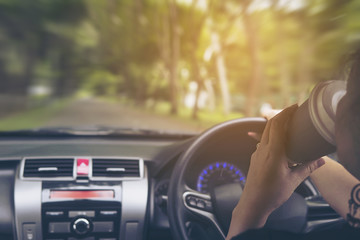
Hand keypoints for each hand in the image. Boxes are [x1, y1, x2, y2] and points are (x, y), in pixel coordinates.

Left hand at [226, 105, 325, 238]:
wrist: (252, 204)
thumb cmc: (272, 194)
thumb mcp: (293, 181)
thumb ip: (307, 168)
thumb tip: (320, 160)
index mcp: (273, 152)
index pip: (278, 125)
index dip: (286, 113)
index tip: (294, 106)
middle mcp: (262, 149)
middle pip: (270, 125)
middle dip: (281, 115)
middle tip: (292, 110)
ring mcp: (256, 153)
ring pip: (265, 133)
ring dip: (275, 125)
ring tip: (287, 124)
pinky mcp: (254, 158)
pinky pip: (262, 142)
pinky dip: (271, 136)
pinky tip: (278, 142)